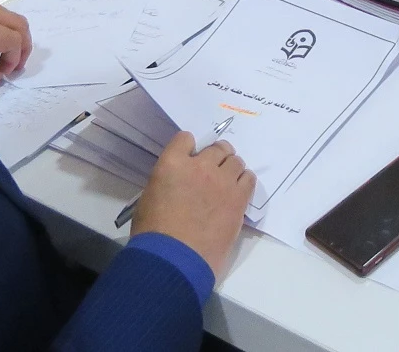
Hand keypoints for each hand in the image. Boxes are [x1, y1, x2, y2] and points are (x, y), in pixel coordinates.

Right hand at [133, 134, 255, 278]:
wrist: (174, 260)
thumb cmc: (154, 234)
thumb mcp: (150, 198)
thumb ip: (167, 180)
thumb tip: (179, 181)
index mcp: (173, 164)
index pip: (185, 138)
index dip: (188, 147)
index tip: (189, 157)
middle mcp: (200, 166)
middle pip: (218, 147)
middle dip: (215, 155)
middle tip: (213, 169)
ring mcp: (222, 182)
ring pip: (236, 161)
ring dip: (230, 168)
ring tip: (225, 182)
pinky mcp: (239, 198)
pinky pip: (248, 178)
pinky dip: (243, 181)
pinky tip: (236, 191)